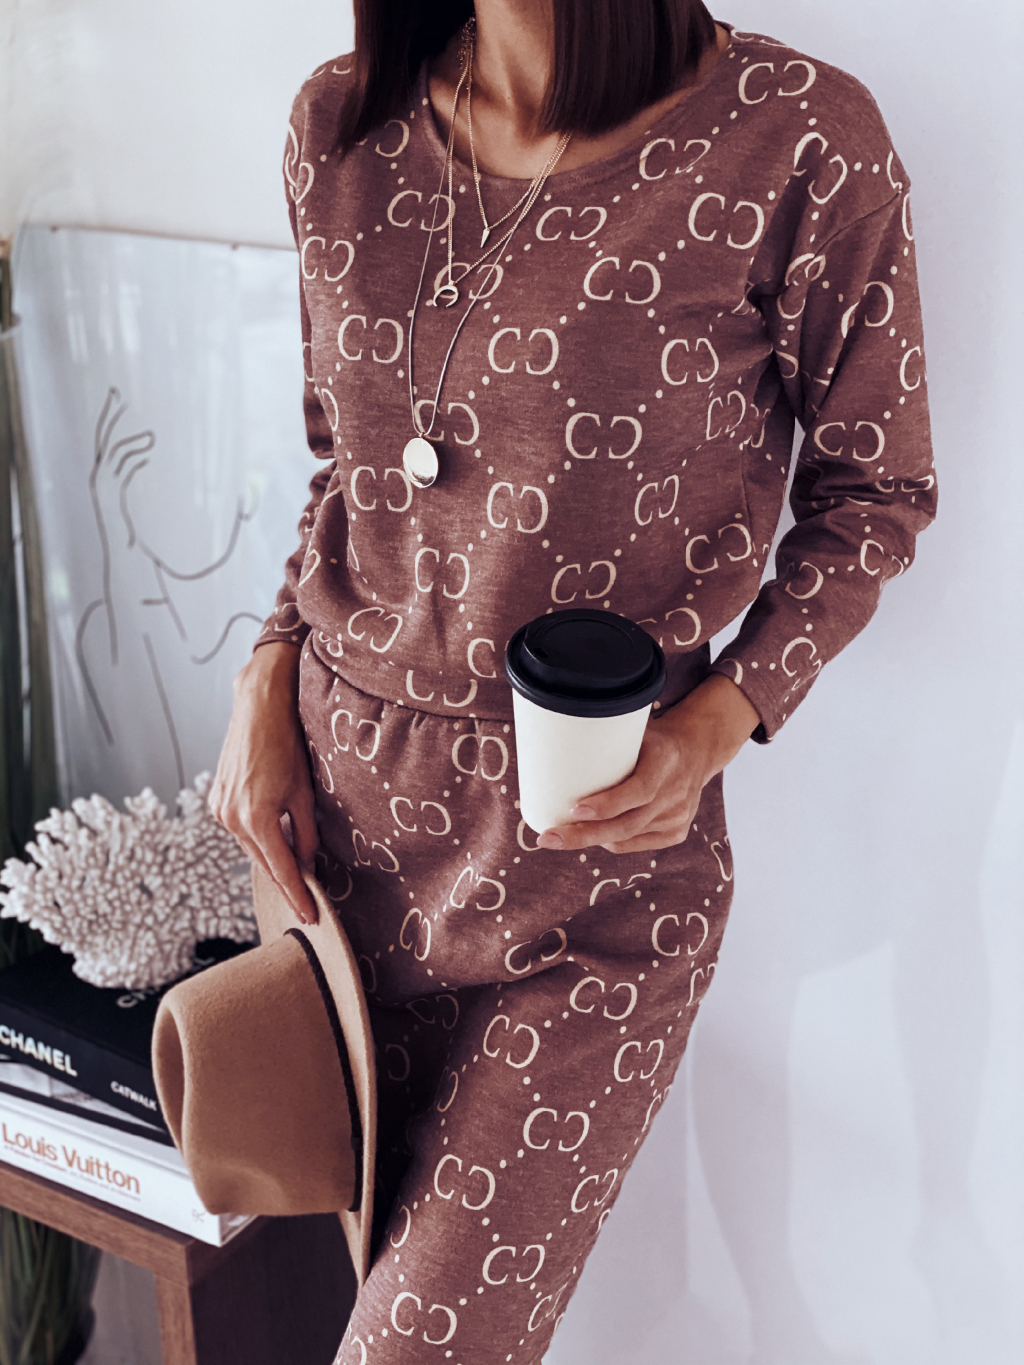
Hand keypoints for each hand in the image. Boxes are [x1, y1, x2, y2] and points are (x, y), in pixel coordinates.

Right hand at [208, 642, 318, 922]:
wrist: (259, 706)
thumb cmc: (288, 743)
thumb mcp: (306, 792)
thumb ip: (306, 832)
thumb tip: (306, 863)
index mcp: (257, 819)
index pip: (282, 870)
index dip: (298, 895)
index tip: (310, 917)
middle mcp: (232, 818)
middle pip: (264, 862)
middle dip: (286, 882)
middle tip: (307, 902)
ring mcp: (220, 809)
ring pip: (251, 847)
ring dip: (271, 857)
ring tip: (295, 873)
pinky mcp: (217, 799)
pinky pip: (240, 830)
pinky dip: (258, 838)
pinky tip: (274, 840)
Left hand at [535, 675, 759, 854]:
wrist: (697, 750)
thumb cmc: (652, 738)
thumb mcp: (635, 729)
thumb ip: (604, 736)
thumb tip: (552, 734)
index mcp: (666, 761)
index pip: (639, 790)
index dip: (607, 804)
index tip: (574, 808)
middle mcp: (676, 793)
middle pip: (626, 824)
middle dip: (583, 834)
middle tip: (548, 838)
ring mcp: (678, 816)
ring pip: (627, 837)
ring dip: (590, 839)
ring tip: (558, 838)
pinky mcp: (676, 832)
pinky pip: (635, 843)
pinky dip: (611, 841)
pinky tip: (591, 835)